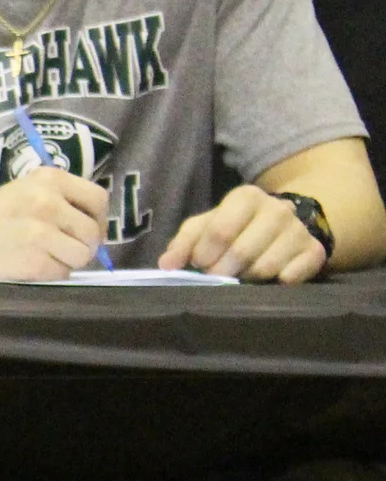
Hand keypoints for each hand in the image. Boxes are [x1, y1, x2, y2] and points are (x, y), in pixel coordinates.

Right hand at [0, 167, 108, 280]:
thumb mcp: (28, 189)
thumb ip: (62, 199)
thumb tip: (95, 228)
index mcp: (50, 179)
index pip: (98, 199)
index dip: (98, 218)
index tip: (86, 228)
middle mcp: (48, 202)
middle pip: (93, 232)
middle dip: (84, 245)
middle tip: (65, 248)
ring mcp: (41, 233)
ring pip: (82, 255)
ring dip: (69, 260)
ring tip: (46, 255)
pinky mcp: (33, 261)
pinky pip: (62, 272)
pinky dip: (51, 272)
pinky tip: (31, 263)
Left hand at [159, 186, 326, 283]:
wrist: (283, 224)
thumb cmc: (236, 226)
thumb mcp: (207, 226)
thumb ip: (184, 242)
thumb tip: (166, 265)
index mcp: (246, 197)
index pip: (220, 231)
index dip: (204, 254)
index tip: (199, 265)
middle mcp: (277, 209)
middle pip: (242, 252)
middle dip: (223, 271)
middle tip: (217, 277)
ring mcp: (299, 230)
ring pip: (265, 268)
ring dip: (247, 279)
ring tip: (242, 275)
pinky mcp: (315, 252)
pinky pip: (291, 277)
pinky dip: (275, 283)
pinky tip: (269, 279)